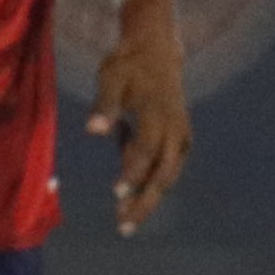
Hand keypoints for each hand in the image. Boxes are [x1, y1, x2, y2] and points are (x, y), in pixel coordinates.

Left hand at [93, 3, 191, 235]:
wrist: (157, 48)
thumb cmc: (129, 63)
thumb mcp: (111, 78)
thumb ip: (104, 106)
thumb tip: (93, 130)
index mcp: (158, 116)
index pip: (146, 152)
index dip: (132, 175)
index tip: (116, 195)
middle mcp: (174, 130)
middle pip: (163, 175)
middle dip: (144, 202)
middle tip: (124, 227)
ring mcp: (180, 135)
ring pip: (167, 175)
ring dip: (148, 198)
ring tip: (126, 219)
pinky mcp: (179, 137)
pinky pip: (167, 166)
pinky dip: (151, 181)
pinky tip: (131, 188)